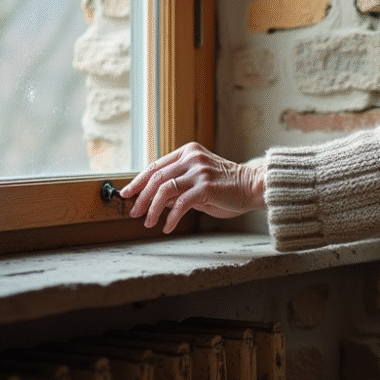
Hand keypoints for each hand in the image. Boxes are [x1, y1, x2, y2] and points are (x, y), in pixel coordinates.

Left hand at [119, 142, 265, 233]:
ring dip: (152, 209)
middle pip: (156, 177)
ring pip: (164, 190)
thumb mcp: (199, 180)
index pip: (156, 166)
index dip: (138, 181)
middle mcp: (192, 158)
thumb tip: (154, 199)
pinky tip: (168, 227)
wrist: (254, 187)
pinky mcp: (206, 187)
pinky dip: (170, 217)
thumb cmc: (227, 186)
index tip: (126, 194)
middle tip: (133, 212)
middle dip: (141, 197)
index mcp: (189, 152)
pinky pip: (180, 203)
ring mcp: (199, 171)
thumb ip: (179, 185)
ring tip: (148, 222)